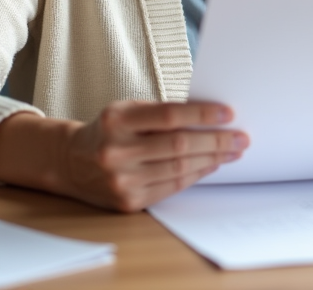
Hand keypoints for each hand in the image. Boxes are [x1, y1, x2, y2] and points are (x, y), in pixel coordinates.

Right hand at [62, 100, 248, 211]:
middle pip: (179, 145)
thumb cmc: (108, 131)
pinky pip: (172, 187)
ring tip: (231, 151)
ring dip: (211, 160)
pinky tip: (210, 166)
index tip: (228, 113)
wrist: (72, 162)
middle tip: (240, 137)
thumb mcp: (126, 110)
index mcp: (117, 121)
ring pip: (179, 168)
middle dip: (215, 141)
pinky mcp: (128, 201)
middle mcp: (117, 151)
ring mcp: (122, 180)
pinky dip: (195, 175)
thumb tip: (208, 118)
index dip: (202, 115)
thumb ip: (161, 113)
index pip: (169, 116)